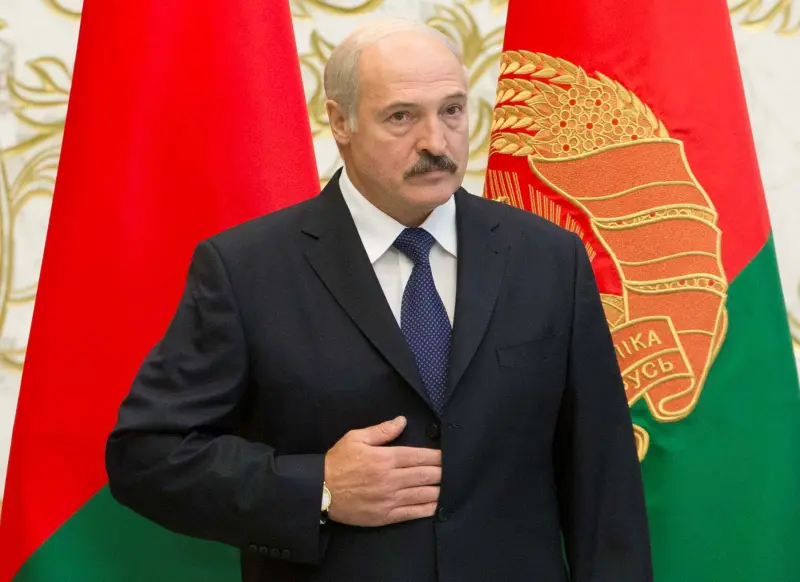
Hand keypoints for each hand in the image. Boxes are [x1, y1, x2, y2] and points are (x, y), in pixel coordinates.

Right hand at [323, 416, 440, 526]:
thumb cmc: (338, 462)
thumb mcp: (356, 438)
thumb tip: (402, 421)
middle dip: (442, 473)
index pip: (419, 456)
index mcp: (385, 458)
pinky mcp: (385, 516)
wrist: (320, 491)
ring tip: (450, 486)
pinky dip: (427, 509)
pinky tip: (437, 505)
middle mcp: (390, 479)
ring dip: (439, 490)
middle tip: (454, 471)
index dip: (437, 457)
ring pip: (422, 494)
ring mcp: (389, 499)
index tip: (448, 456)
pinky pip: (411, 513)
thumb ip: (381, 431)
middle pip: (425, 475)